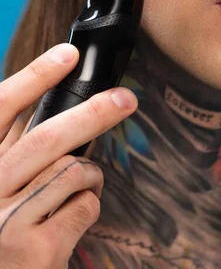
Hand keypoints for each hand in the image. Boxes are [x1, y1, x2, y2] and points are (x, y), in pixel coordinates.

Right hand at [0, 43, 136, 267]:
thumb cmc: (8, 224)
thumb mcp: (2, 180)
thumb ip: (20, 146)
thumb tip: (67, 99)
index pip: (1, 107)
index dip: (34, 77)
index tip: (68, 54)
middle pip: (45, 138)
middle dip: (92, 113)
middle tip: (126, 99)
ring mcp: (7, 223)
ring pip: (72, 170)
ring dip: (90, 174)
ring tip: (80, 186)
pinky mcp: (36, 250)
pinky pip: (85, 205)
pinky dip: (89, 204)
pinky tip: (70, 219)